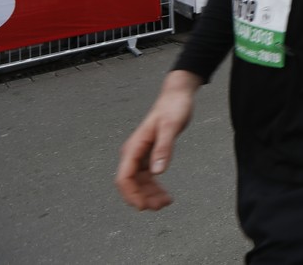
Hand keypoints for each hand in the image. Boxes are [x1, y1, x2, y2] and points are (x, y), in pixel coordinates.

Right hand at [115, 71, 199, 210]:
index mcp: (134, 147)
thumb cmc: (173, 108)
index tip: (143, 206)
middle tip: (161, 206)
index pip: (124, 177)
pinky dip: (154, 187)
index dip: (131, 194)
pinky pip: (147, 177)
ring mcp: (140, 155)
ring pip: (139, 183)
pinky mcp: (149, 155)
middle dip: (142, 198)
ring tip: (166, 202)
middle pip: (130, 183)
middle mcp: (133, 153)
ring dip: (149, 195)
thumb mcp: (171, 126)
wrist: (177, 96)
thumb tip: (158, 173)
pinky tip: (165, 194)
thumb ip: (164, 148)